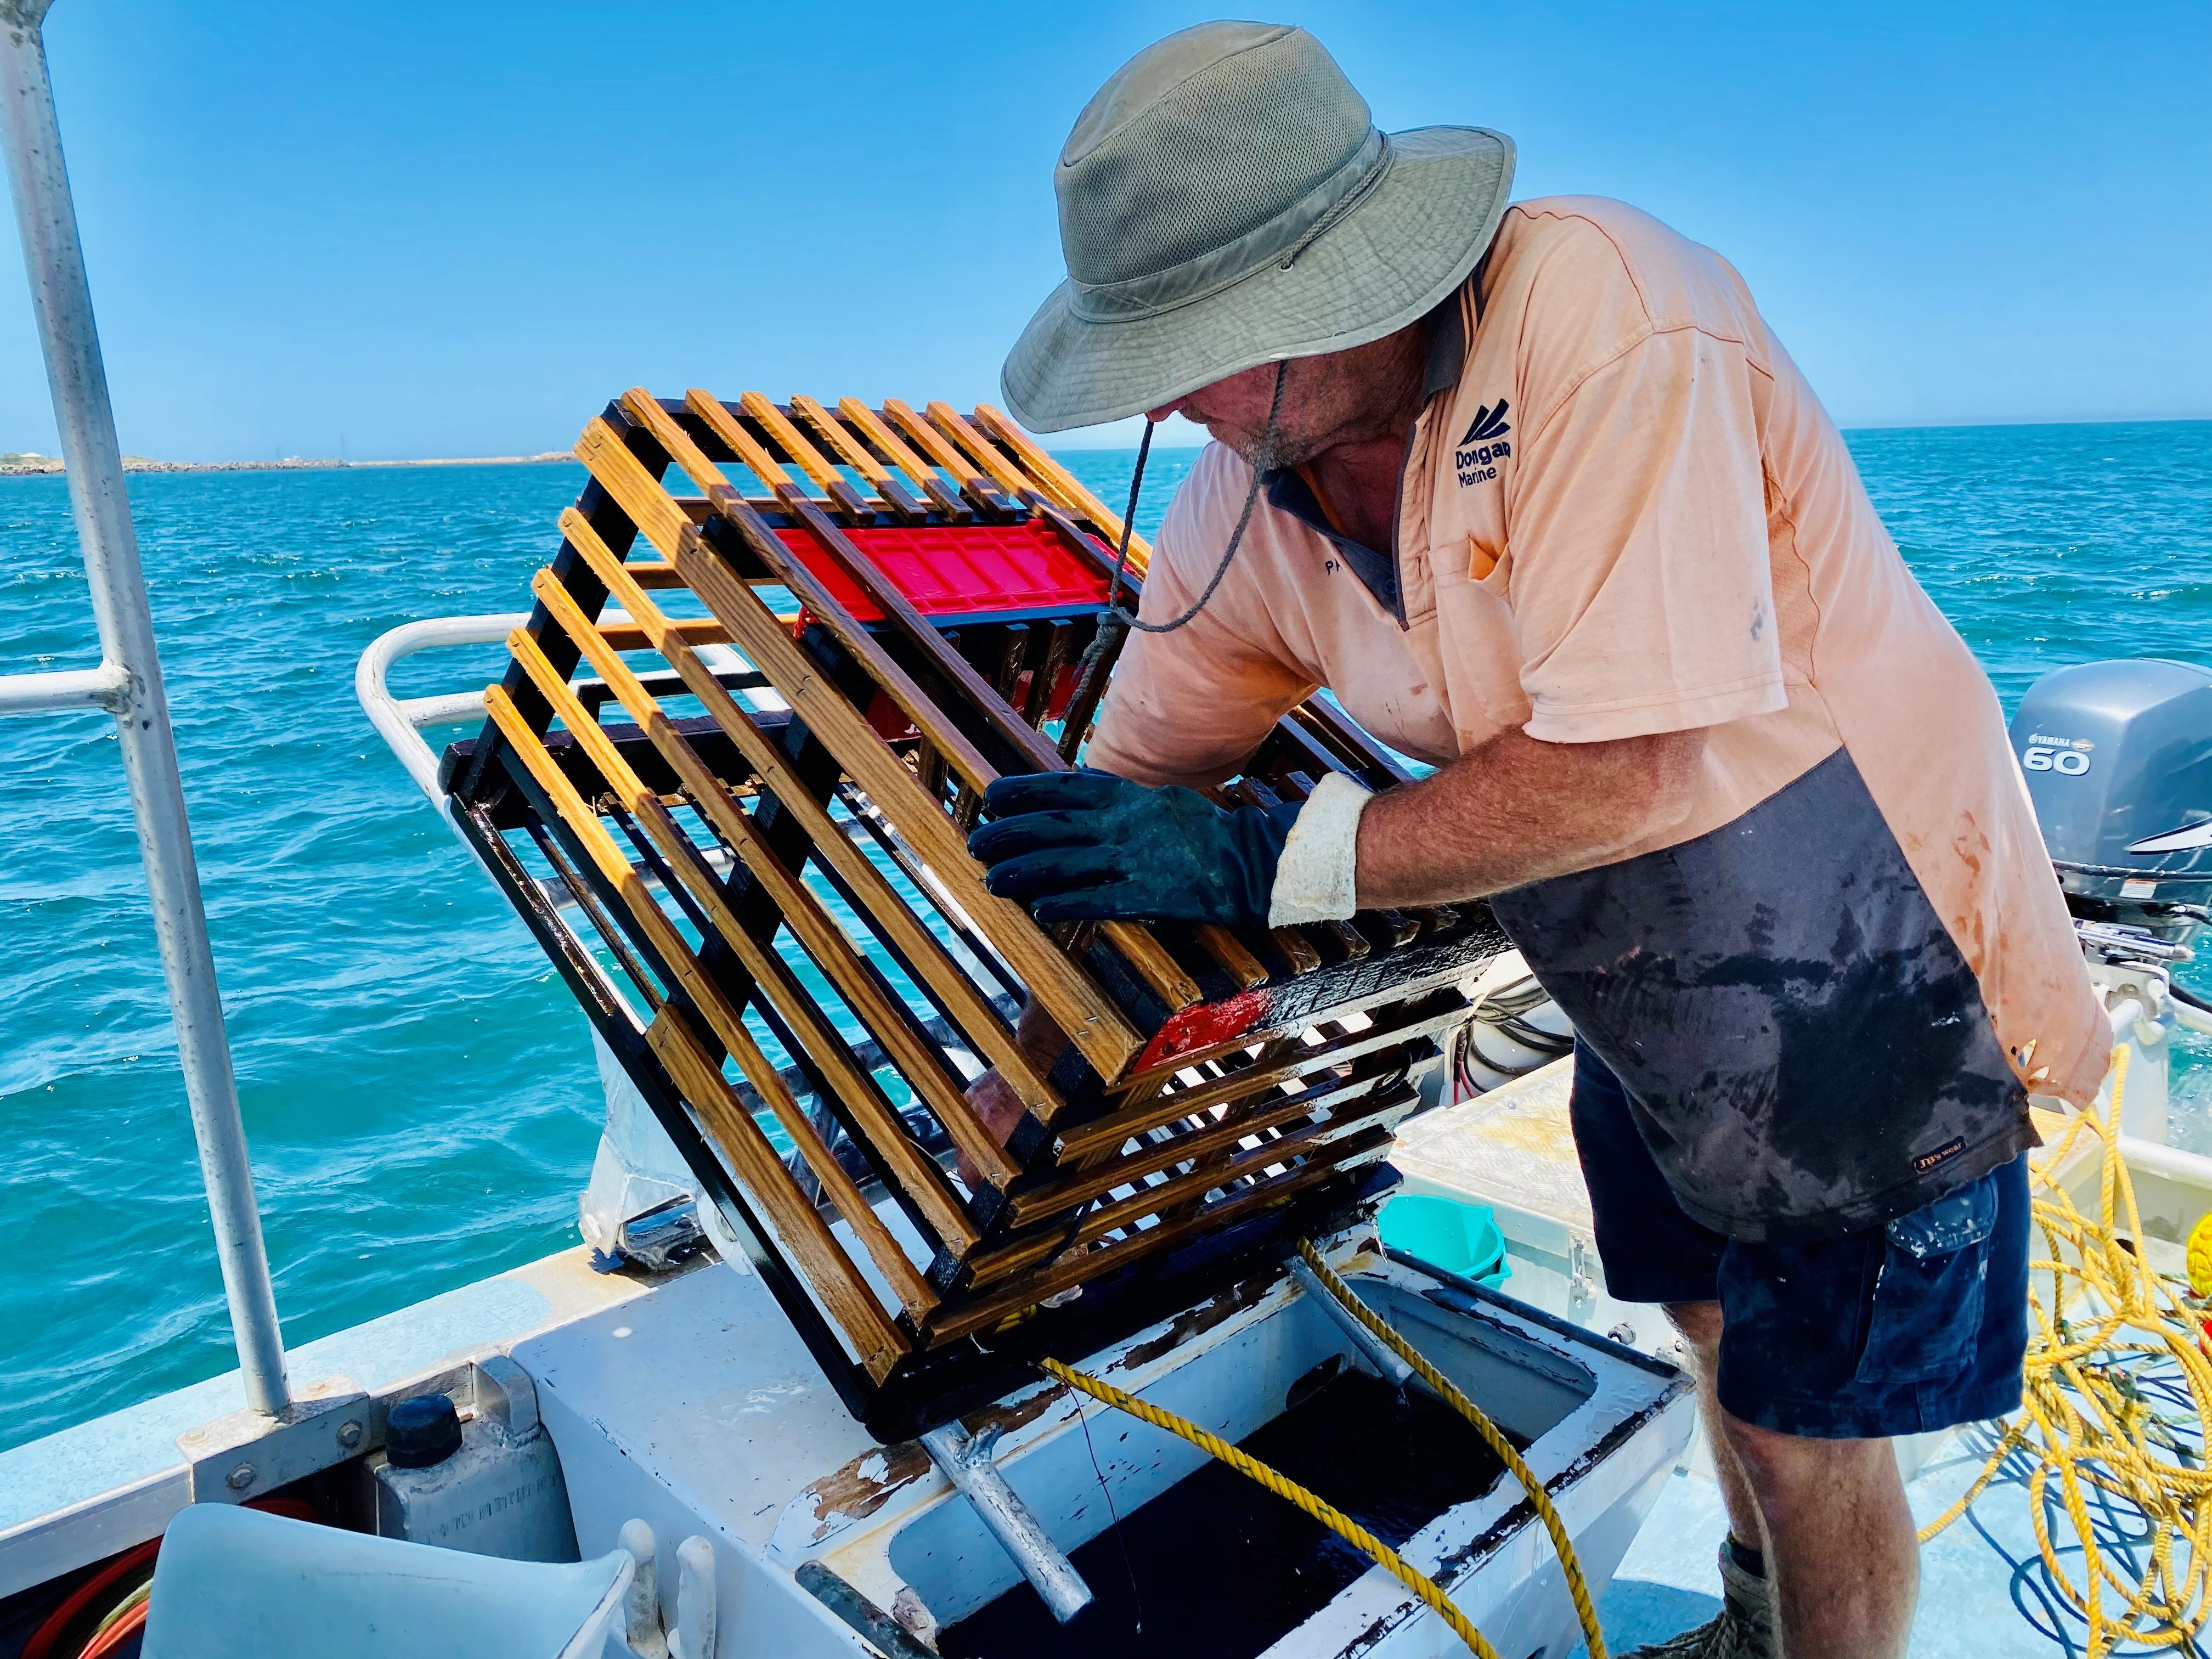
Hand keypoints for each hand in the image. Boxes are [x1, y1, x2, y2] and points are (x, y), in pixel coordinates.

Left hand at [965, 768, 1299, 926]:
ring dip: (1024, 872)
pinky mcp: (1151, 895)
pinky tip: (1039, 910)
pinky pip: (1100, 899)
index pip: (1064, 789)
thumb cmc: (1204, 834)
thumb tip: (1075, 794)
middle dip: (1010, 833)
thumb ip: (1118, 801)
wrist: (1254, 862)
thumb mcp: (1160, 801)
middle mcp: (1127, 824)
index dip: (1024, 793)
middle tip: (977, 842)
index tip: (991, 796)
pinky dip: (1067, 903)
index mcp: (1129, 798)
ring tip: (992, 881)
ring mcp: (1137, 860)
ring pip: (1067, 863)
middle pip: (1055, 825)